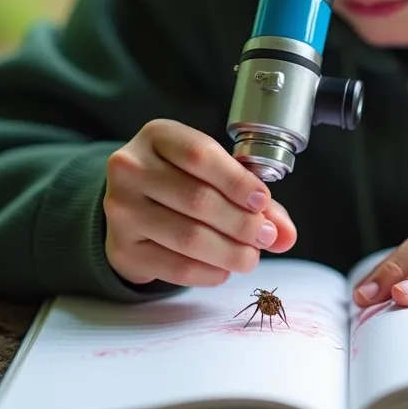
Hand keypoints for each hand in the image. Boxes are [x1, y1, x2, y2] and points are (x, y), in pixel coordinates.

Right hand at [104, 118, 296, 285]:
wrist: (130, 205)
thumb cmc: (180, 179)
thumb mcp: (211, 170)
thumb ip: (252, 196)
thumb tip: (286, 234)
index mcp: (157, 136)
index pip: (201, 156)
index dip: (238, 181)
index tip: (263, 201)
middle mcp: (131, 168)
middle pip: (197, 199)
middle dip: (241, 222)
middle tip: (267, 237)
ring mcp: (121, 209)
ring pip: (188, 237)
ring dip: (229, 252)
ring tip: (251, 257)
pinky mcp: (122, 248)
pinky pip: (174, 267)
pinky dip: (208, 272)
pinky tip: (224, 270)